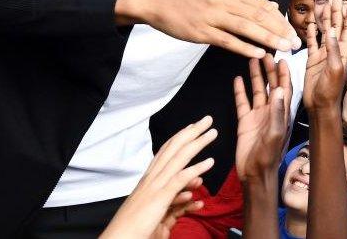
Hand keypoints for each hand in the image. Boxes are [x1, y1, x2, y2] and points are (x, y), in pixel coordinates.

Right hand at [99, 116, 216, 238]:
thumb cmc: (134, 228)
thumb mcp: (156, 209)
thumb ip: (173, 198)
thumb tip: (190, 190)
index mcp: (149, 180)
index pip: (166, 152)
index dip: (180, 137)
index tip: (193, 127)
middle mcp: (151, 179)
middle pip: (174, 149)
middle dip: (191, 132)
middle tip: (207, 119)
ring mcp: (154, 187)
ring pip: (178, 159)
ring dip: (197, 143)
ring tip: (212, 133)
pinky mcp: (159, 198)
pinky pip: (179, 180)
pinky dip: (195, 169)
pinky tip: (210, 162)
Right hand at [115, 0, 300, 58]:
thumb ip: (246, 0)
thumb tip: (272, 6)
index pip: (263, 6)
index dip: (281, 20)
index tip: (295, 31)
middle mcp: (225, 0)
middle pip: (260, 16)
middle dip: (281, 31)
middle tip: (296, 43)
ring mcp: (213, 16)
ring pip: (248, 28)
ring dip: (269, 39)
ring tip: (285, 49)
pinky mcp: (201, 31)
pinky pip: (228, 40)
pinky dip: (245, 47)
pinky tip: (259, 54)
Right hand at [234, 57, 291, 183]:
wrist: (254, 173)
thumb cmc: (269, 156)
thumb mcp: (275, 133)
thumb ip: (278, 112)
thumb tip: (280, 90)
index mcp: (281, 113)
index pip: (285, 88)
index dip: (285, 74)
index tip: (282, 58)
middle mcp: (271, 111)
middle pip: (271, 85)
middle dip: (269, 70)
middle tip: (265, 53)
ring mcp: (258, 115)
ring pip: (257, 90)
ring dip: (255, 76)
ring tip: (252, 59)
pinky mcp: (245, 121)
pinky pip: (242, 102)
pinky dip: (240, 90)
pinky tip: (237, 79)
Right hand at [303, 0, 346, 111]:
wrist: (320, 105)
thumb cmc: (331, 90)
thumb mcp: (334, 68)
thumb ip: (333, 50)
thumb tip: (332, 31)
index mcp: (343, 52)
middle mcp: (334, 51)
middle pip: (336, 28)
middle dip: (336, 13)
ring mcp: (323, 55)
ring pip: (324, 33)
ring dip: (325, 20)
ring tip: (324, 6)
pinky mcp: (312, 60)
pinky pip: (312, 43)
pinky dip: (311, 34)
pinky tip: (311, 24)